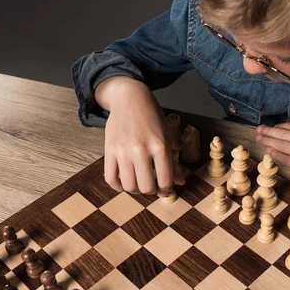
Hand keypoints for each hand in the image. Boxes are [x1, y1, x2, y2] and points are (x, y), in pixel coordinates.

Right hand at [96, 77, 184, 194]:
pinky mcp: (109, 151)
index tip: (164, 186)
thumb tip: (180, 182)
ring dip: (135, 190)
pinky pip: (110, 178)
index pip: (165, 181)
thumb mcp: (167, 136)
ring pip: (128, 186)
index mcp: (160, 146)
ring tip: (138, 183)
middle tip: (151, 185)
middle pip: (146, 187)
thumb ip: (173, 161)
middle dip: (150, 191)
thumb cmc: (152, 117)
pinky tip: (124, 182)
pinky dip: (117, 186)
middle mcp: (141, 150)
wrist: (130, 99)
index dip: (166, 189)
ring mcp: (123, 151)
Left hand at [255, 122, 289, 186]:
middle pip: (284, 133)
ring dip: (269, 141)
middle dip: (269, 131)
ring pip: (283, 144)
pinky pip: (288, 160)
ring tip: (259, 138)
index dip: (281, 127)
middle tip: (258, 130)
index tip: (273, 127)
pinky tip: (269, 152)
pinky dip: (277, 155)